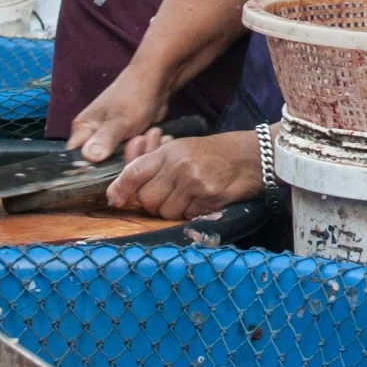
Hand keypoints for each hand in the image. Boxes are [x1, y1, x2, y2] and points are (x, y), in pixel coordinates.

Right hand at [66, 68, 175, 162]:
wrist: (157, 82)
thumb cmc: (134, 96)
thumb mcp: (120, 120)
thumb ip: (105, 139)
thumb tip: (89, 157)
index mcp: (83, 130)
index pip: (76, 161)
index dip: (89, 172)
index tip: (109, 173)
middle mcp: (93, 137)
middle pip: (100, 165)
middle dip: (120, 162)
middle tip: (136, 147)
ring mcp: (110, 140)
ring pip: (119, 162)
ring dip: (136, 155)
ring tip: (147, 136)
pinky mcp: (126, 142)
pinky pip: (132, 156)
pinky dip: (143, 152)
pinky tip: (155, 140)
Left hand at [105, 131, 263, 219]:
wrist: (251, 156)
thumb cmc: (214, 153)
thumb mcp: (182, 149)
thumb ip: (155, 165)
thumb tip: (126, 189)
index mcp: (169, 152)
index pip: (134, 171)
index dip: (120, 188)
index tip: (115, 200)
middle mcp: (179, 167)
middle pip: (147, 199)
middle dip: (153, 204)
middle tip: (168, 196)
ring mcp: (194, 183)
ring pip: (166, 212)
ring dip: (173, 210)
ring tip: (189, 197)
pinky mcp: (209, 199)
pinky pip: (187, 217)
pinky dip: (191, 213)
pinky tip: (202, 199)